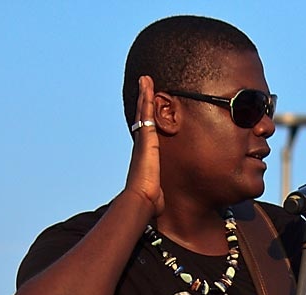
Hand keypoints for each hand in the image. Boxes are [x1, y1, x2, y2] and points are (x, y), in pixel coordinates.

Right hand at [126, 76, 163, 217]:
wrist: (141, 199)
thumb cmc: (150, 201)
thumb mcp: (159, 194)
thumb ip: (161, 193)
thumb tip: (164, 205)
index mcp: (145, 156)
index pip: (146, 134)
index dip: (145, 121)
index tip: (146, 110)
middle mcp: (141, 145)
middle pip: (141, 118)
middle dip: (143, 103)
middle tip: (144, 86)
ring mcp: (143, 140)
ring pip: (142, 112)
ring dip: (144, 95)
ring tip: (146, 79)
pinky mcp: (146, 137)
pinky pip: (146, 112)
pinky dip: (146, 97)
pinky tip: (148, 84)